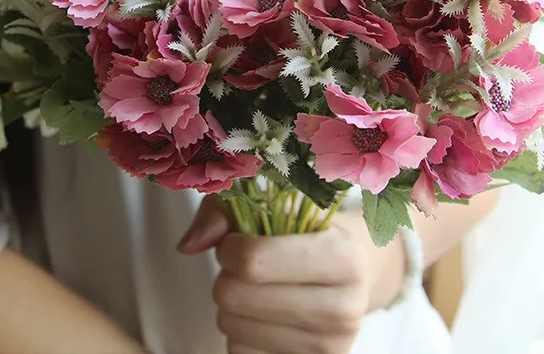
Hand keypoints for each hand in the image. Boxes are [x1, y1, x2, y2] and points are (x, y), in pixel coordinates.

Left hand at [178, 198, 405, 353]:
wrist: (355, 274)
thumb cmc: (308, 232)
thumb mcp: (278, 205)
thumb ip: (226, 211)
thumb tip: (188, 246)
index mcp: (344, 256)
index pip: (252, 260)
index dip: (228, 247)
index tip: (236, 240)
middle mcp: (344, 309)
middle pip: (234, 297)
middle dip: (227, 275)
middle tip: (248, 266)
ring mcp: (329, 348)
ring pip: (231, 328)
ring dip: (233, 305)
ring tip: (261, 288)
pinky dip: (241, 333)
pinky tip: (265, 316)